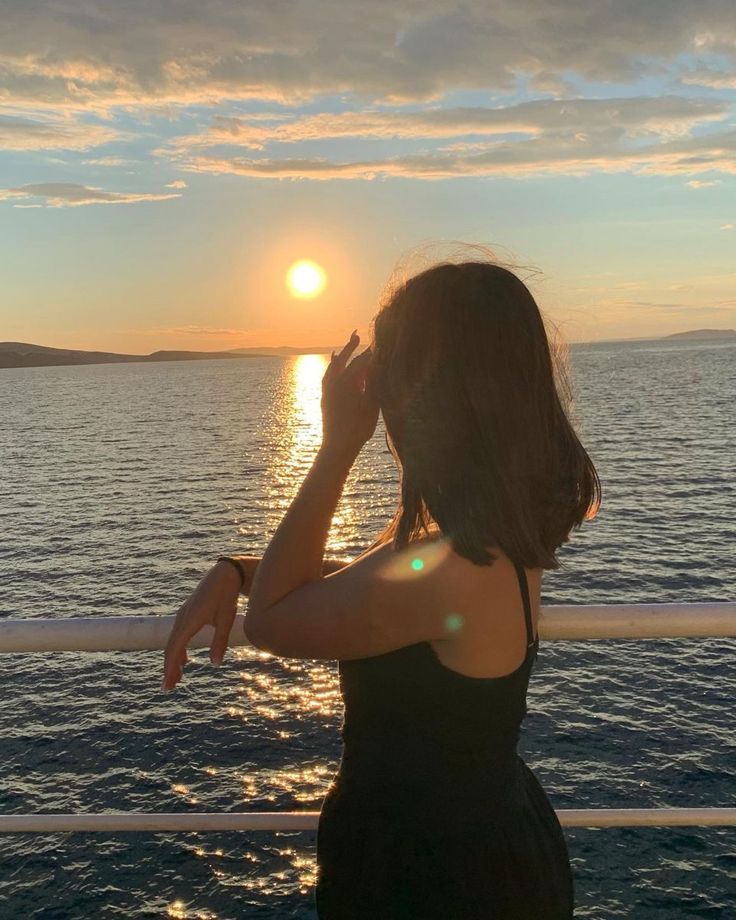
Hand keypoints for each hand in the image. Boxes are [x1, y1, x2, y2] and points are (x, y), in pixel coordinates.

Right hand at [162, 561, 240, 689]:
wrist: (225, 574)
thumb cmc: (227, 596)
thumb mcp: (226, 619)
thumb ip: (220, 642)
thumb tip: (215, 664)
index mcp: (190, 619)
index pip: (175, 647)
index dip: (170, 667)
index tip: (168, 683)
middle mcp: (182, 618)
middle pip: (171, 647)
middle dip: (169, 668)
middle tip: (168, 688)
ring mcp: (182, 615)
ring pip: (173, 642)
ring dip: (173, 661)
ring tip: (175, 679)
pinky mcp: (186, 615)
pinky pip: (178, 635)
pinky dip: (178, 650)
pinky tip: (183, 662)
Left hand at [321, 331, 378, 458]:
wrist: (338, 446)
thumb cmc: (358, 428)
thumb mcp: (371, 404)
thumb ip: (373, 381)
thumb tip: (376, 363)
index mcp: (347, 381)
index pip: (361, 362)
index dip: (370, 353)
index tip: (379, 344)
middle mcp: (334, 382)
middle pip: (343, 360)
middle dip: (350, 347)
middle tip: (356, 335)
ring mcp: (327, 390)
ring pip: (332, 368)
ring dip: (340, 357)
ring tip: (343, 350)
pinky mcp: (325, 398)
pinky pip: (327, 377)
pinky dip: (331, 370)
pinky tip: (333, 371)